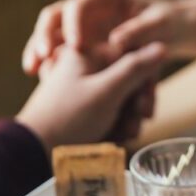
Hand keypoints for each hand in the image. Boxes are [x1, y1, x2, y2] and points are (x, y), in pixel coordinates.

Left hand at [16, 42, 165, 151]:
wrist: (34, 150)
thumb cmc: (68, 118)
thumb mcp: (107, 91)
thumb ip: (135, 68)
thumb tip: (161, 45)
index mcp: (87, 53)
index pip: (132, 57)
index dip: (144, 81)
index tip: (144, 104)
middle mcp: (85, 67)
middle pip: (128, 79)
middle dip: (135, 105)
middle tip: (136, 124)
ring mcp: (83, 88)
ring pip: (121, 98)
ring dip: (128, 118)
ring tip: (123, 135)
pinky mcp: (82, 107)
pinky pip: (109, 111)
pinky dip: (115, 124)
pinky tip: (114, 138)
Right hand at [22, 0, 179, 74]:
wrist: (173, 31)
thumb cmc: (169, 24)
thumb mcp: (160, 26)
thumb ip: (140, 31)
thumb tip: (116, 41)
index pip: (80, 3)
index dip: (74, 23)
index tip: (75, 46)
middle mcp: (90, 3)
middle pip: (56, 14)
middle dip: (45, 34)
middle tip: (42, 56)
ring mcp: (82, 21)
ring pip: (51, 31)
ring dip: (39, 48)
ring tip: (32, 69)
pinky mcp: (81, 38)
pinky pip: (58, 48)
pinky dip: (48, 60)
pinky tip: (40, 76)